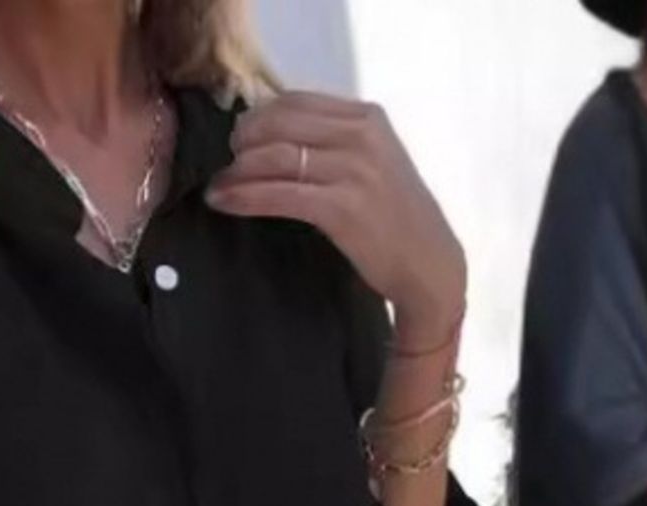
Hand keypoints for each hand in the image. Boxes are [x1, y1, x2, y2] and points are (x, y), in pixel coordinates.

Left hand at [205, 91, 466, 347]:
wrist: (428, 263)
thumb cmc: (395, 219)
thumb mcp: (373, 163)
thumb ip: (336, 144)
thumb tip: (276, 137)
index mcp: (367, 117)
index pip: (297, 100)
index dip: (259, 116)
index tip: (239, 137)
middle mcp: (361, 135)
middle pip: (281, 122)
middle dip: (243, 141)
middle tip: (225, 162)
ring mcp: (353, 170)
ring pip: (276, 157)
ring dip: (237, 171)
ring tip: (218, 186)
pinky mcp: (342, 207)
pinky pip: (280, 194)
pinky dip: (245, 197)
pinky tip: (225, 202)